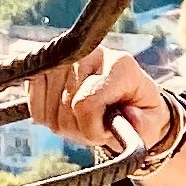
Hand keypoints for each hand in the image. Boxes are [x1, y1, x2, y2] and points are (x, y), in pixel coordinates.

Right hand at [28, 40, 172, 159]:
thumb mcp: (152, 123)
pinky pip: (33, 101)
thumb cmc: (138, 111)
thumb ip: (145, 124)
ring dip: (64, 125)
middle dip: (80, 129)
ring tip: (84, 119)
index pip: (85, 103)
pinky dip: (46, 116)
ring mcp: (65, 56)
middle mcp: (91, 54)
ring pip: (47, 110)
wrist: (124, 99)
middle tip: (97, 127)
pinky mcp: (46, 63)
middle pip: (65, 109)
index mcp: (120, 65)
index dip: (92, 128)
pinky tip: (66, 113)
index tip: (105, 132)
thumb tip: (130, 118)